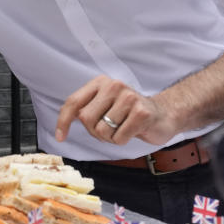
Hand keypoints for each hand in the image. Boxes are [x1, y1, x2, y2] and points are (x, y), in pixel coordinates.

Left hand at [54, 75, 178, 145]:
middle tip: (110, 129)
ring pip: (102, 131)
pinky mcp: (141, 112)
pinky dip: (123, 140)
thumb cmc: (129, 113)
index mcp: (100, 82)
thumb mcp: (105, 105)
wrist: (163, 114)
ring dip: (111, 137)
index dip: (63, 121)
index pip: (74, 102)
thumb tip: (63, 117)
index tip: (60, 137)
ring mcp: (129, 97)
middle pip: (86, 119)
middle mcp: (113, 85)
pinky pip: (119, 137)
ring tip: (123, 128)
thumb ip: (86, 108)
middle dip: (94, 131)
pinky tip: (132, 131)